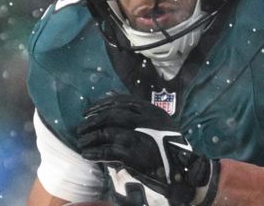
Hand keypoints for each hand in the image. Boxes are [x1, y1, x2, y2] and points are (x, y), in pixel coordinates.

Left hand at [76, 94, 217, 204]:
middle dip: (92, 120)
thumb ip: (138, 109)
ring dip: (90, 137)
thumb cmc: (169, 146)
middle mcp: (145, 121)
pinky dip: (94, 153)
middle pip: (111, 115)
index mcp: (152, 110)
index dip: (102, 104)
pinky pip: (108, 151)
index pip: (121, 101)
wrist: (183, 170)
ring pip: (106, 132)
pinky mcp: (134, 154)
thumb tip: (111, 93)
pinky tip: (87, 155)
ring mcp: (139, 137)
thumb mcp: (159, 122)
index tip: (89, 111)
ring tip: (81, 142)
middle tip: (81, 126)